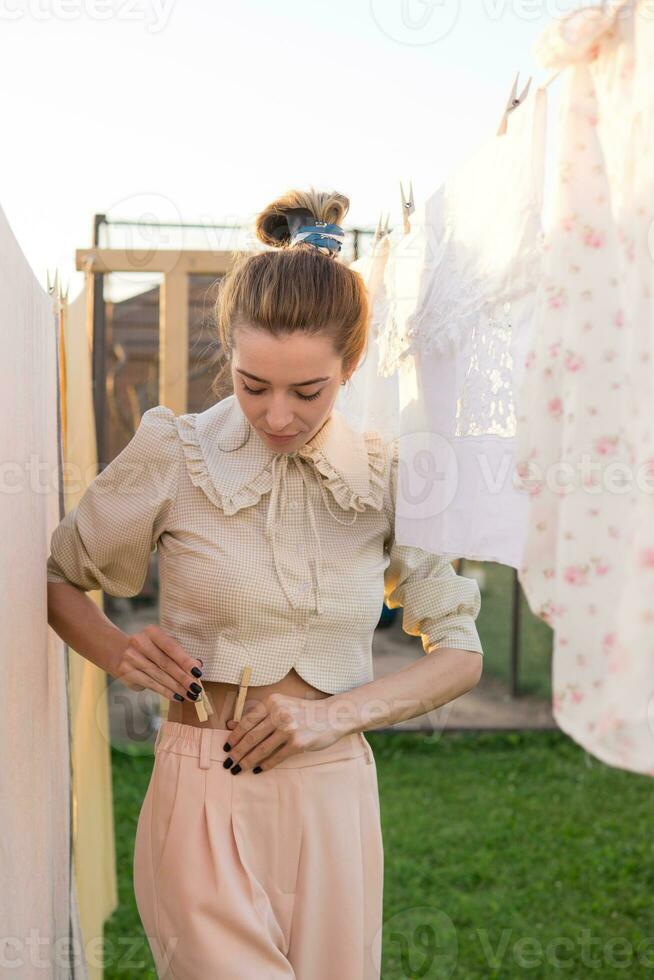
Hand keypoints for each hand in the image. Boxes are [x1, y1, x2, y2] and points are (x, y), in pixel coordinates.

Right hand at [113, 623, 202, 702]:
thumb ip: (179, 655)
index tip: (198, 673)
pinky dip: (165, 692)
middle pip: (166, 663)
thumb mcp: (162, 646)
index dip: (185, 661)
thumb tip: (197, 666)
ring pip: (158, 676)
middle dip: (183, 678)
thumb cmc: (149, 649)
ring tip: (190, 696)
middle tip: (196, 689)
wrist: (118, 651)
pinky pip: (150, 684)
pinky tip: (176, 696)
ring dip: (176, 688)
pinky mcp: (126, 672)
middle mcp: (139, 643)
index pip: (171, 647)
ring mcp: (130, 658)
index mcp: (151, 632)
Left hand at [223, 693, 342, 772]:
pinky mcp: (298, 743)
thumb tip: (230, 725)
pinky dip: (265, 765)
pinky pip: (276, 757)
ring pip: (261, 749)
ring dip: (247, 761)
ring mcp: (289, 728)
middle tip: (228, 763)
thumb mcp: (280, 706)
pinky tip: (258, 770)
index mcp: (272, 702)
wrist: (333, 715)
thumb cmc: (304, 711)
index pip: (247, 721)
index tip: (226, 747)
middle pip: (251, 737)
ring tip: (238, 769)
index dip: (234, 736)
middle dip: (237, 752)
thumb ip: (257, 715)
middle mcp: (279, 713)